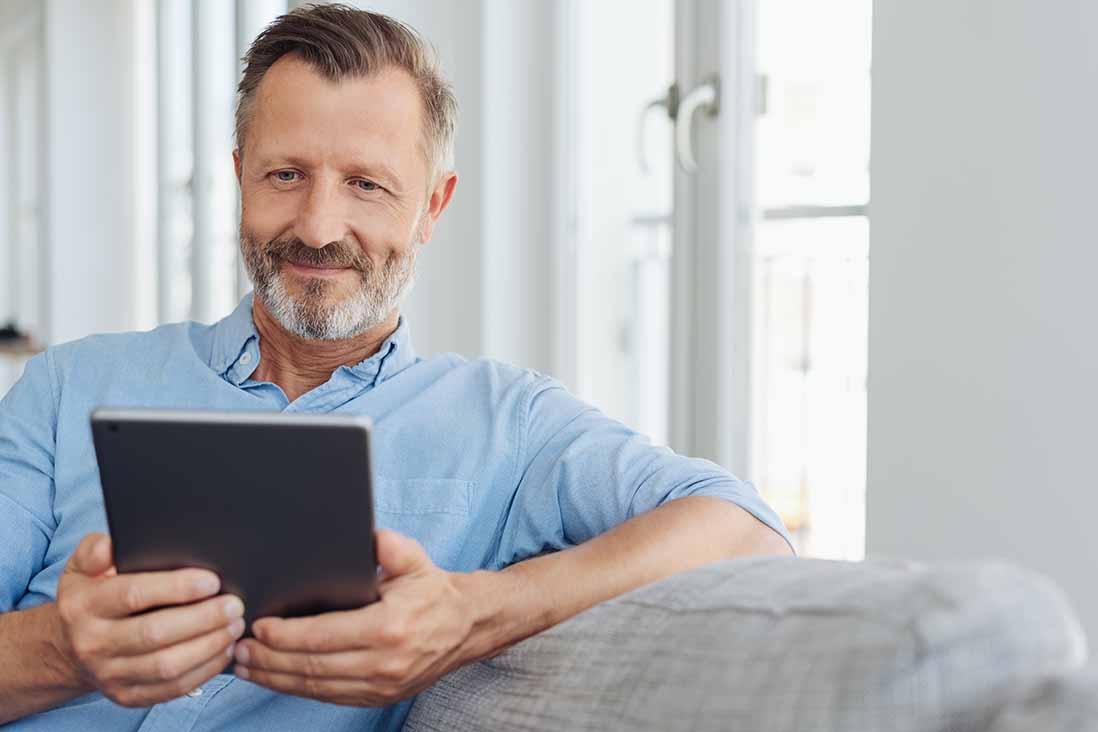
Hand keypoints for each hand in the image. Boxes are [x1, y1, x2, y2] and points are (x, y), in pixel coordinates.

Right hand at [54, 533, 245, 706]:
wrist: (69, 648)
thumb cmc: (90, 597)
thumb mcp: (81, 567)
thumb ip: (96, 550)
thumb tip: (111, 545)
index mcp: (84, 606)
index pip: (133, 594)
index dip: (176, 587)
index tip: (212, 581)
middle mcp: (93, 643)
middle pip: (155, 633)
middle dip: (203, 618)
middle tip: (234, 604)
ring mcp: (109, 674)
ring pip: (167, 666)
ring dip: (209, 646)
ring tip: (235, 626)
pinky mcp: (127, 695)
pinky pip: (172, 688)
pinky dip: (204, 670)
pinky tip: (223, 650)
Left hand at [233, 529, 477, 706]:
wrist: (468, 626)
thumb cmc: (434, 591)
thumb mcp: (412, 559)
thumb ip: (385, 545)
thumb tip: (359, 533)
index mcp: (388, 627)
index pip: (323, 636)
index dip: (285, 634)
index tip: (257, 627)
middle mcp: (383, 662)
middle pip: (312, 666)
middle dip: (269, 659)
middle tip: (237, 649)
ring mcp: (382, 685)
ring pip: (316, 687)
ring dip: (276, 678)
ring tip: (246, 667)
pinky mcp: (380, 697)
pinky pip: (329, 697)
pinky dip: (298, 688)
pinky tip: (277, 678)